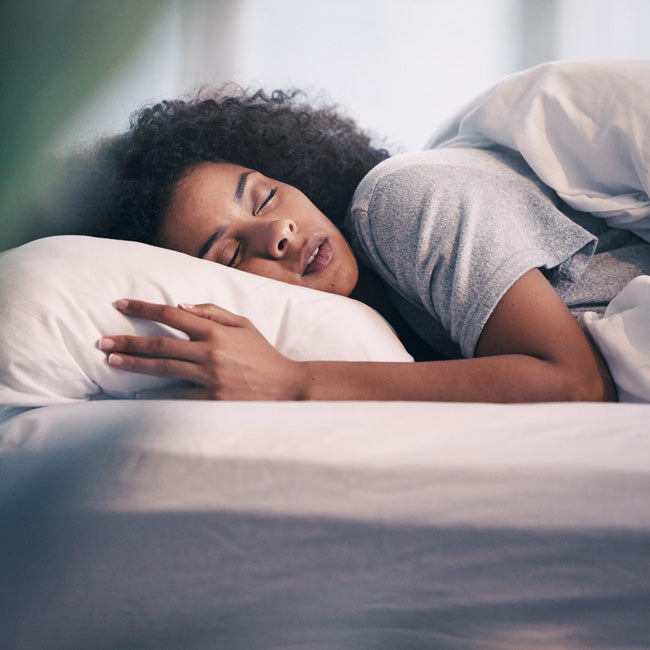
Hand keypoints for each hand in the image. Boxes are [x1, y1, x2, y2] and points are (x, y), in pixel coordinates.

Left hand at [99, 300, 306, 399]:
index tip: (120, 304)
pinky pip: (177, 396)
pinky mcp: (213, 399)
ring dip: (135, 364)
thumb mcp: (244, 324)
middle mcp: (210, 352)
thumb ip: (213, 312)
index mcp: (216, 331)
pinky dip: (156, 395)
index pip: (173, 314)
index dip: (144, 308)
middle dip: (128, 340)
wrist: (286, 386)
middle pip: (161, 343)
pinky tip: (136, 396)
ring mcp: (210, 377)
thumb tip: (181, 305)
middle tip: (102, 340)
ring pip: (164, 368)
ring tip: (112, 360)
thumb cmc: (263, 354)